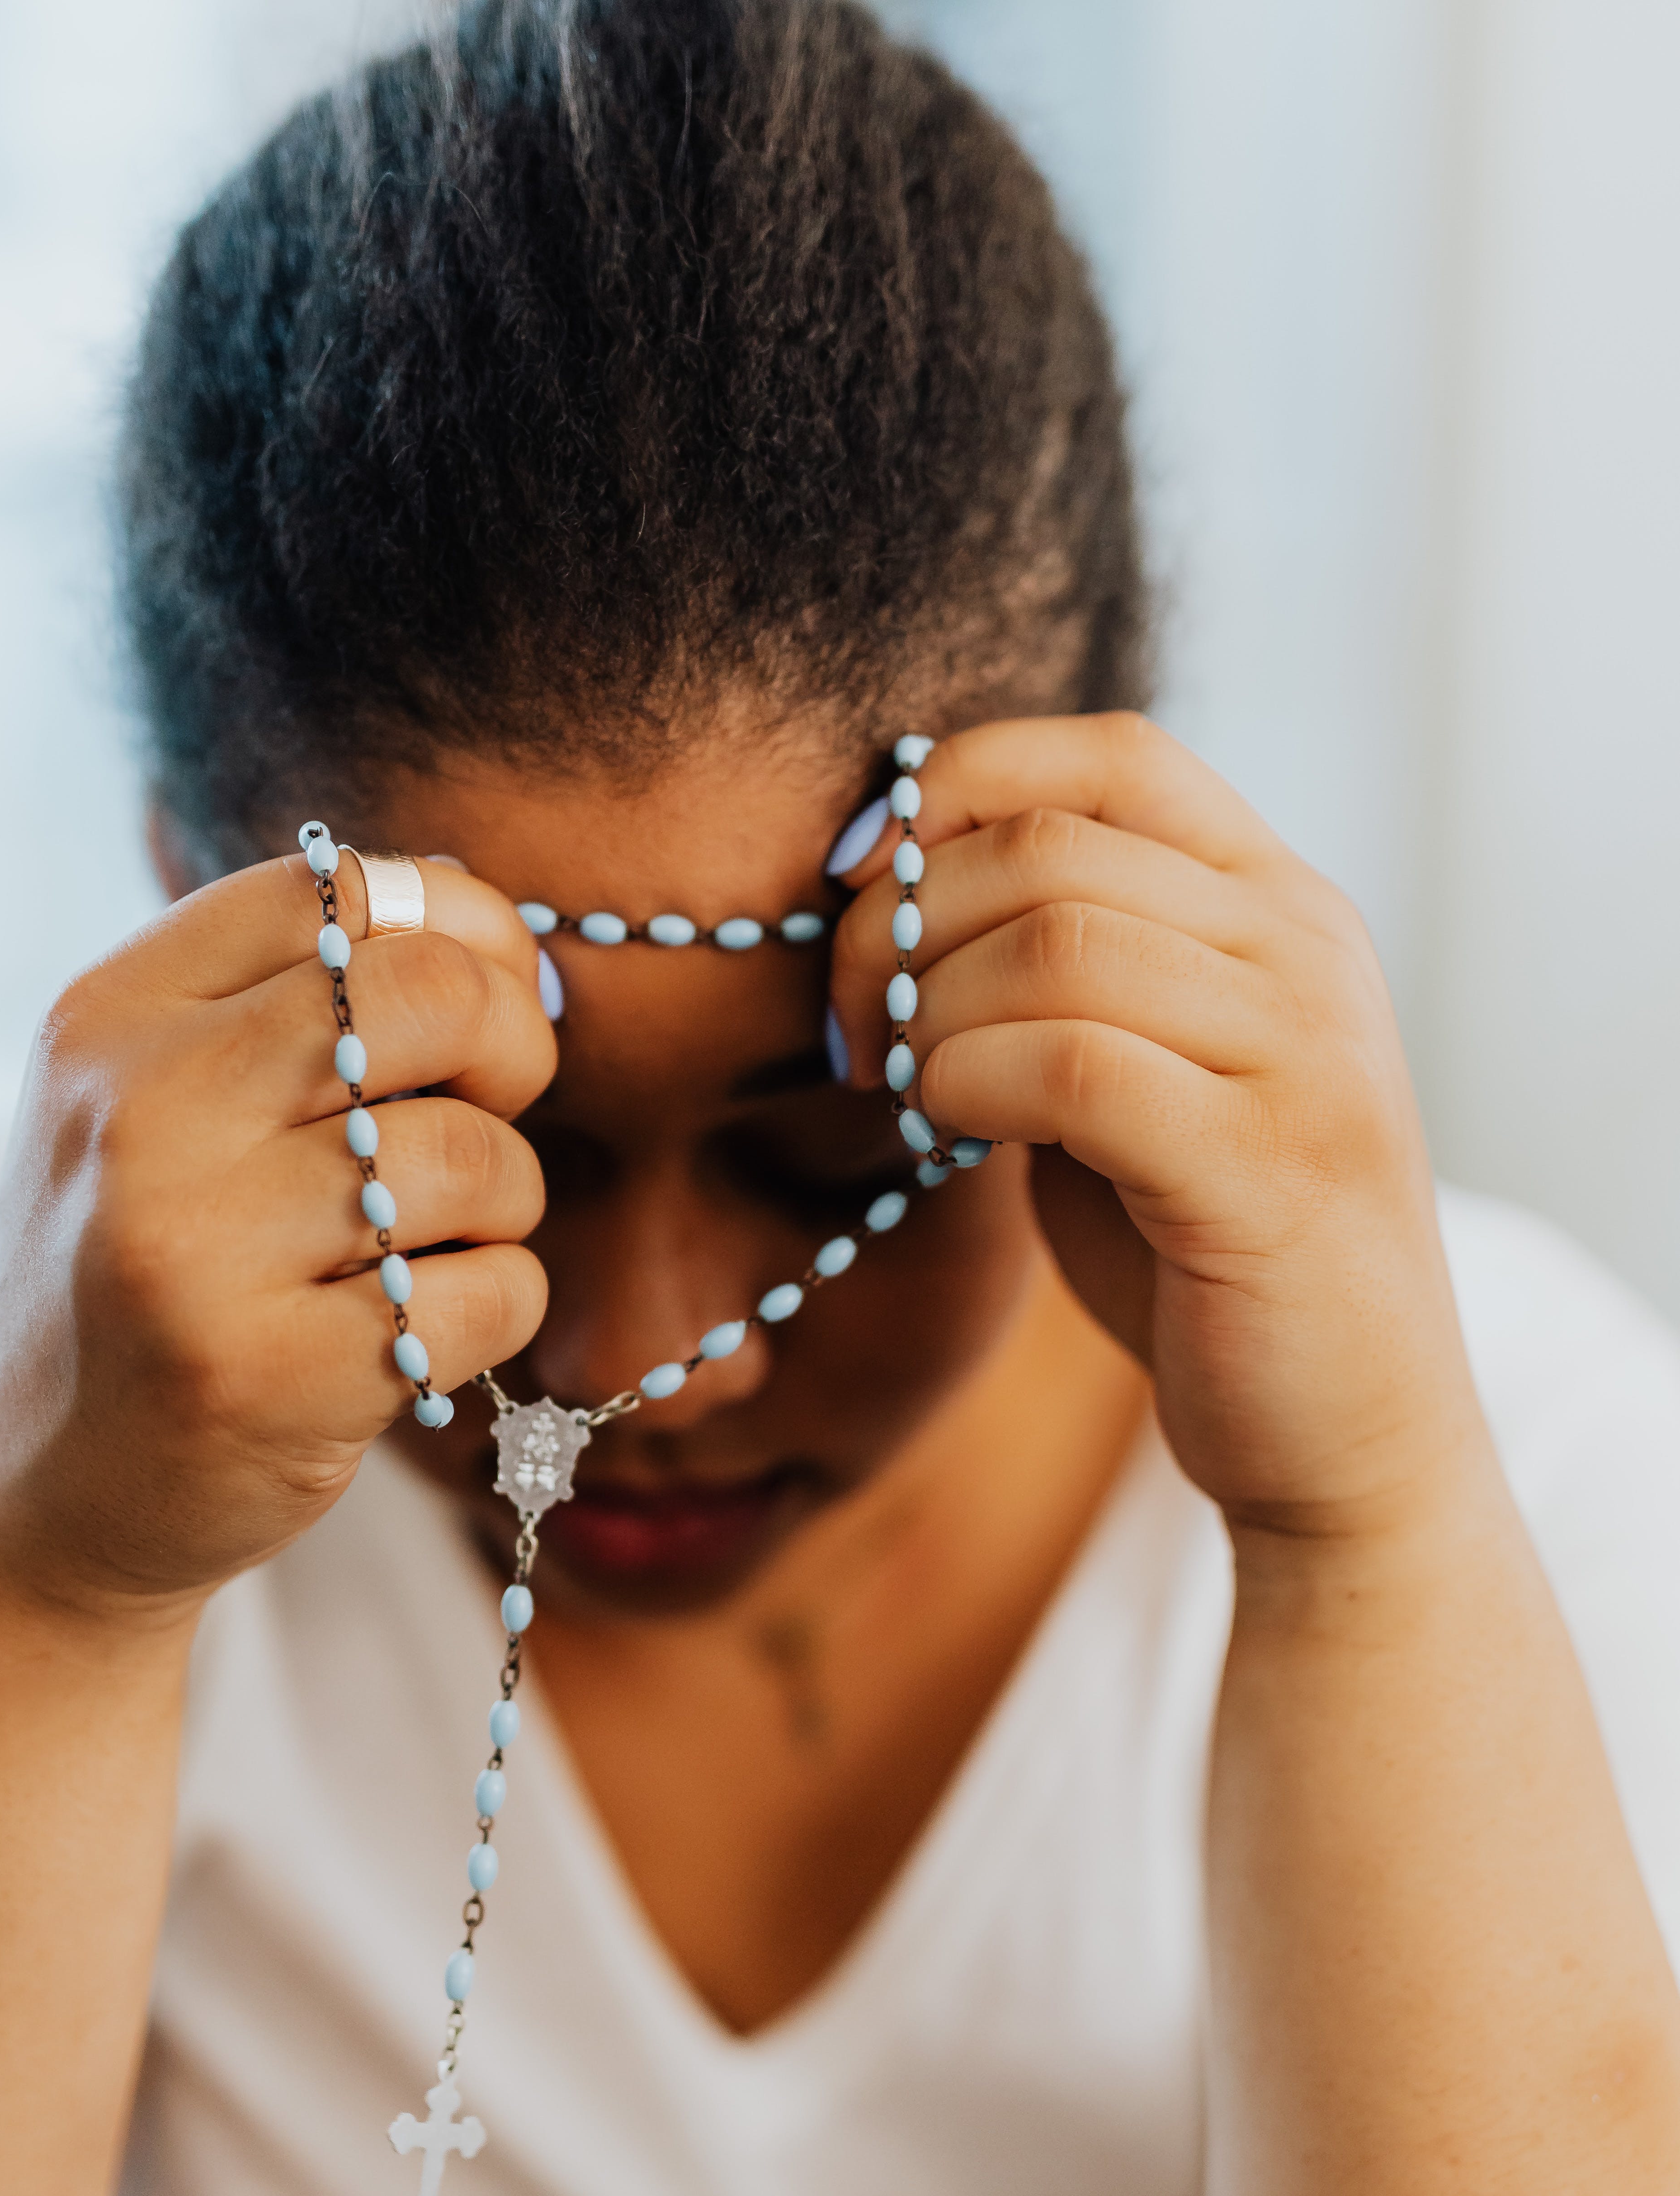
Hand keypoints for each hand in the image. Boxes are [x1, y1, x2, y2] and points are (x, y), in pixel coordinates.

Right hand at [0, 849, 554, 1615]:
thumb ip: (286, 1001)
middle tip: (484, 1118)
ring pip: (478, 1155)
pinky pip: (493, 1293)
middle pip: (430, 995)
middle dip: (510, 1048)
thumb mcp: (152, 1106)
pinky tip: (414, 1337)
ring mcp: (198, 1253)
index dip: (456, 929)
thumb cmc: (146, 1276)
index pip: (333, 886)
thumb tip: (479, 916)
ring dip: (501, 1206)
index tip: (474, 1004)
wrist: (43, 1502)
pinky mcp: (275, 1380)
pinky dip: (494, 1310)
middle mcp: (139, 1117)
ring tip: (423, 1250)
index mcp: (108, 1020)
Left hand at [831, 715, 1486, 1537]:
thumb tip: (893, 898)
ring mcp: (1302, 1051)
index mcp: (1283, 907)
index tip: (861, 876)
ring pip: (1051, 942)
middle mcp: (1307, 950)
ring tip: (899, 1089)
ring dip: (927, 1012)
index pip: (1110, 756)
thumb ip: (1059, 982)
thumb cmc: (1206, 1261)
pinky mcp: (1264, 1163)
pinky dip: (967, 1084)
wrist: (1346, 1439)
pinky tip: (947, 1133)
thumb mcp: (1138, 1080)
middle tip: (848, 1030)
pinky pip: (1069, 1063)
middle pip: (1048, 845)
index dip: (959, 784)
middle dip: (900, 924)